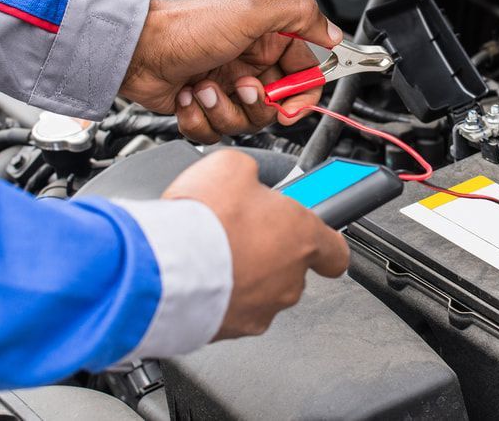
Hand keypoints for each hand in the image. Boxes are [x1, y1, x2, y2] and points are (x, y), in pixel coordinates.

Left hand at [121, 0, 342, 142]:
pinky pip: (215, 131)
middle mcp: (249, 65)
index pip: (304, 77)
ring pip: (246, 123)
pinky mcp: (203, 108)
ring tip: (202, 88)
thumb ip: (299, 16)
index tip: (291, 106)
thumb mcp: (250, 11)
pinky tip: (187, 97)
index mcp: (267, 41)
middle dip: (256, 104)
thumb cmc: (185, 28)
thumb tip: (334, 33)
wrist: (135, 51)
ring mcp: (226, 88)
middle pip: (276, 107)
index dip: (302, 96)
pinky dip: (199, 118)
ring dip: (222, 109)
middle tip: (239, 88)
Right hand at [161, 149, 349, 338]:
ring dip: (243, 274)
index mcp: (303, 237)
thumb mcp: (233, 167)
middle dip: (268, 250)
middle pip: (291, 268)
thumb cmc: (204, 219)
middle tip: (240, 231)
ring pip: (261, 291)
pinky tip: (198, 276)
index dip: (325, 241)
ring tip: (212, 253)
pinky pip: (232, 310)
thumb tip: (247, 177)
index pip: (336, 250)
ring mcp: (262, 309)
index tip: (315, 235)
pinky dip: (219, 295)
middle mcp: (290, 280)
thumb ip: (252, 173)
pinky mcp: (232, 330)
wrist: (163, 267)